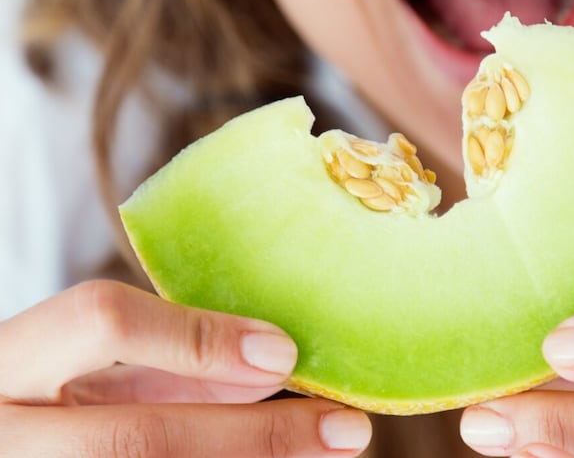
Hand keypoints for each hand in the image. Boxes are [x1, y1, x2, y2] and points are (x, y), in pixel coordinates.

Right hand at [0, 280, 370, 456]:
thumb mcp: (84, 367)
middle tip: (348, 429)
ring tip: (330, 450)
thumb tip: (272, 359)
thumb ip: (166, 360)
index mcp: (9, 362)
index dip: (194, 335)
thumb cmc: (42, 399)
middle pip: (137, 439)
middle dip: (255, 437)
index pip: (96, 320)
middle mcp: (5, 433)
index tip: (284, 350)